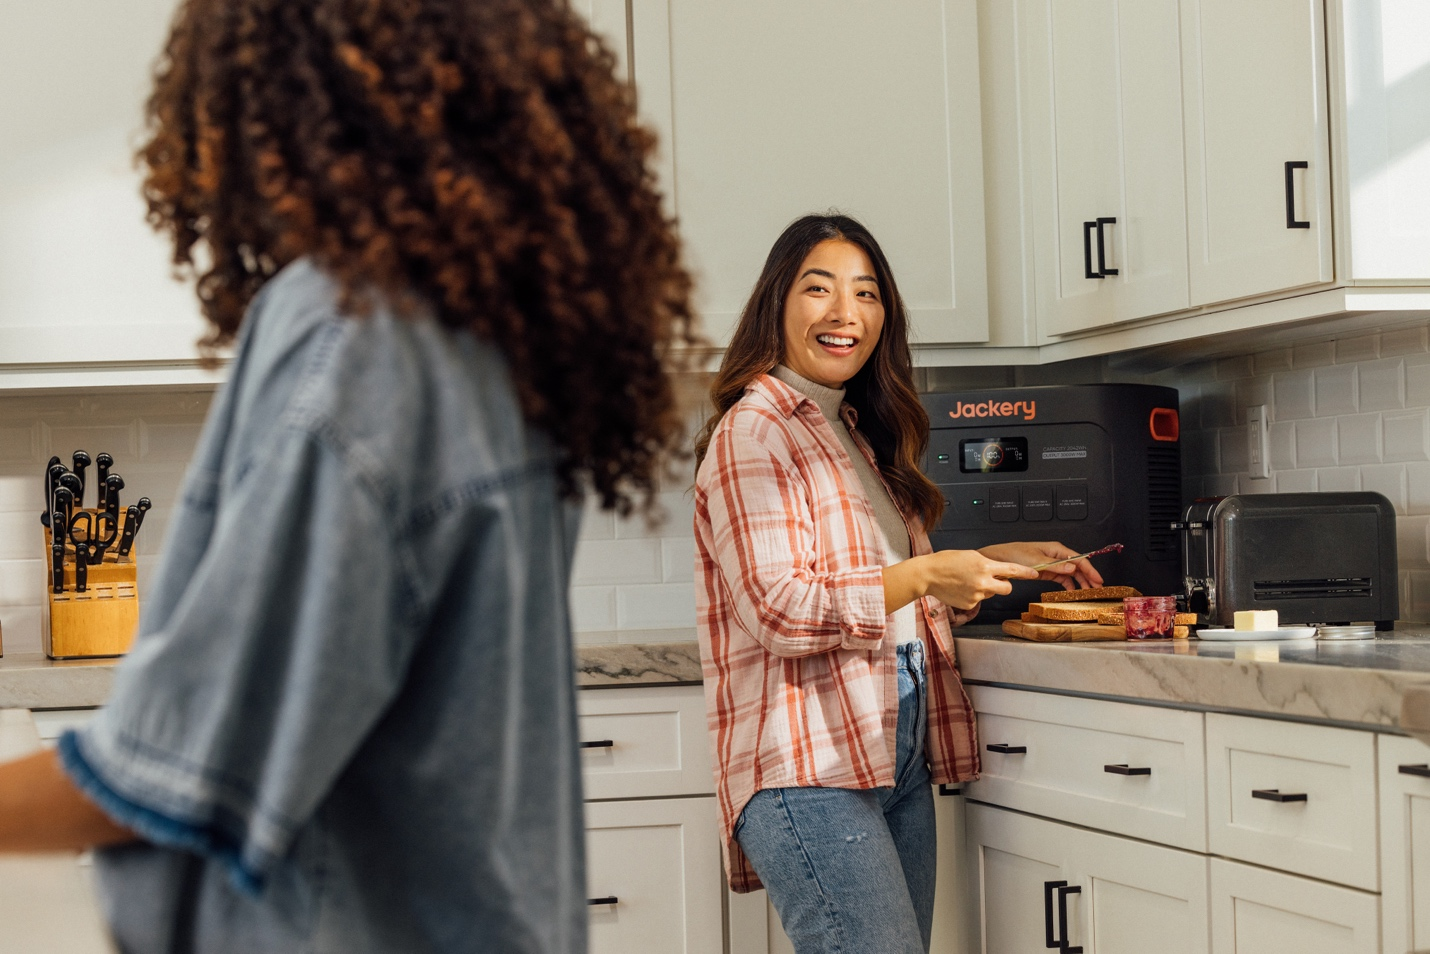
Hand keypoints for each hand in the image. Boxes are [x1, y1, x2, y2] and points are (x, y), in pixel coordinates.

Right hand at [919, 549, 1039, 610]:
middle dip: (1005, 585)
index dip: (1026, 572)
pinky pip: (978, 601)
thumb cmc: (946, 562)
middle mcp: (983, 581)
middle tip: (996, 581)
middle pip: (1007, 588)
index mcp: (985, 566)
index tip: (1035, 573)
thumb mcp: (971, 556)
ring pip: (991, 594)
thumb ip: (987, 563)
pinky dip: (973, 596)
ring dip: (985, 589)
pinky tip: (962, 589)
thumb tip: (997, 570)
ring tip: (968, 582)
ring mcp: (977, 595)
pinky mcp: (970, 604)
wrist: (928, 574)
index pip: (1012, 569)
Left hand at [978, 541, 1104, 590]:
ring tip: (1088, 593)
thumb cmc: (1016, 555)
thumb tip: (1073, 567)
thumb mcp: (1037, 560)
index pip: (1079, 559)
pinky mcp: (1047, 571)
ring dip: (1080, 582)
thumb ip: (1056, 565)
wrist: (1001, 559)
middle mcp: (1057, 555)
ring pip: (1072, 573)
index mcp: (1057, 549)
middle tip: (1098, 589)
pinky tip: (1073, 592)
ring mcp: (1053, 564)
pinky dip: (1069, 585)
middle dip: (1089, 578)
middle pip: (1078, 567)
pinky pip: (1062, 578)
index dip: (1091, 570)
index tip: (1099, 580)